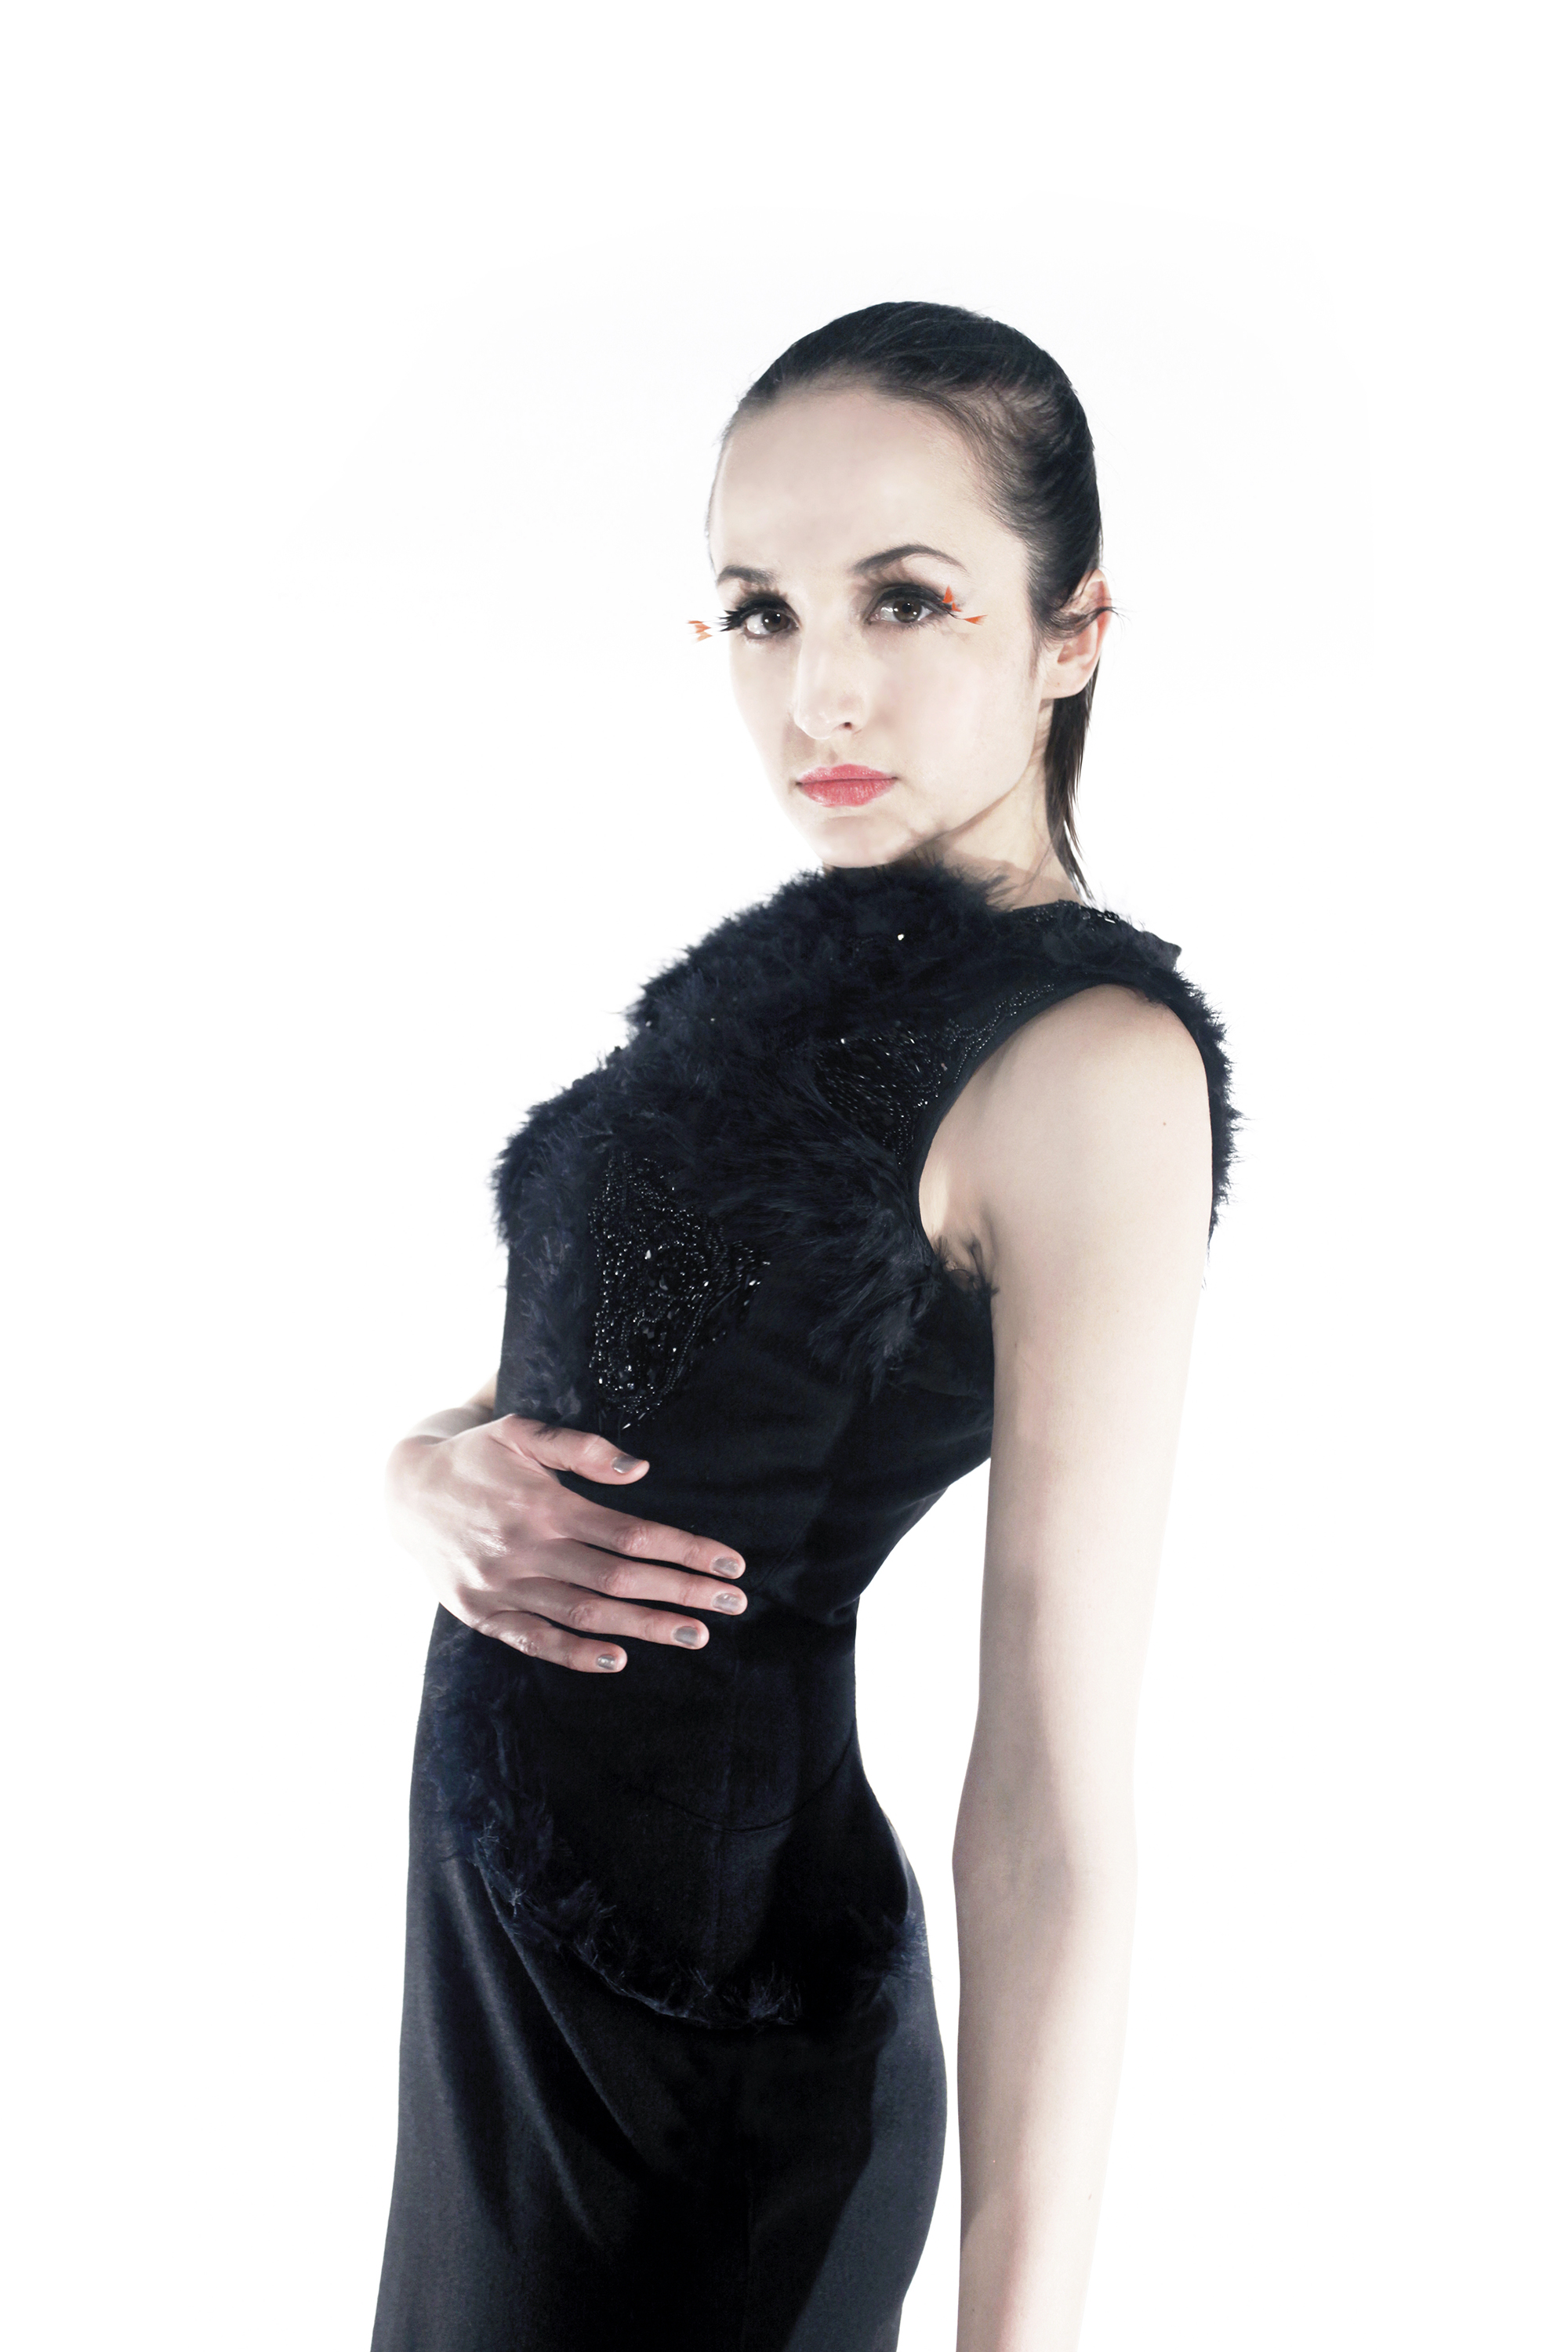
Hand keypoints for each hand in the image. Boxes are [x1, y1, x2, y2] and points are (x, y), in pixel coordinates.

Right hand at [386, 1412, 746, 1672]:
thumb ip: (582, 1448)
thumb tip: (642, 1470)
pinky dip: (576, 1655)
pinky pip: (536, 1641)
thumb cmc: (477, 1457)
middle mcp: (525, 1550)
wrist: (404, 1491)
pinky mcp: (482, 1614)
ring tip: (696, 1634)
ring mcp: (502, 1588)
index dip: (685, 1550)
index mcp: (544, 1505)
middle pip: (619, 1579)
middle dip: (682, 1592)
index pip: (631, 1534)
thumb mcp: (523, 1432)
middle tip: (734, 1603)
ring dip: (645, 1628)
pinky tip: (619, 1660)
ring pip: (586, 1616)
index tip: (730, 1562)